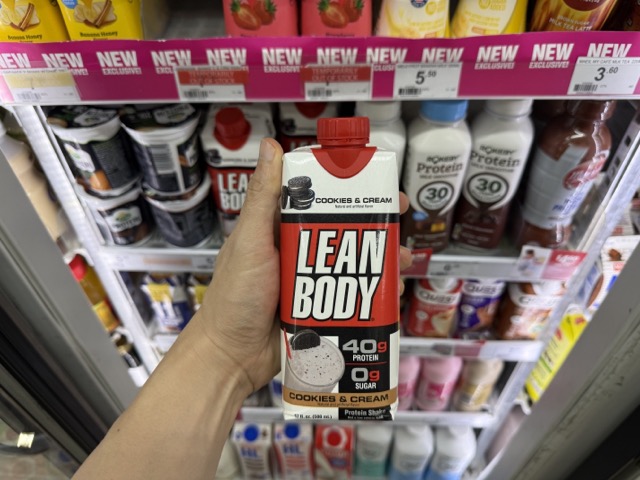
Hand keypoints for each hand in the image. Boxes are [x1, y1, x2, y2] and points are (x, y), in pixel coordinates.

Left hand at [191, 138, 411, 393]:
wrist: (232, 357)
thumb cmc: (235, 297)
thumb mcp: (250, 241)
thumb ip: (263, 198)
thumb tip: (271, 144)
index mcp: (279, 228)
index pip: (317, 198)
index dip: (346, 186)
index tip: (373, 179)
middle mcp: (298, 251)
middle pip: (342, 229)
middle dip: (373, 221)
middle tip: (401, 213)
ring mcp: (311, 282)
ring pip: (352, 262)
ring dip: (379, 256)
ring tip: (403, 255)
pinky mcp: (322, 309)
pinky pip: (352, 294)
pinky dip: (373, 290)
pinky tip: (392, 287)